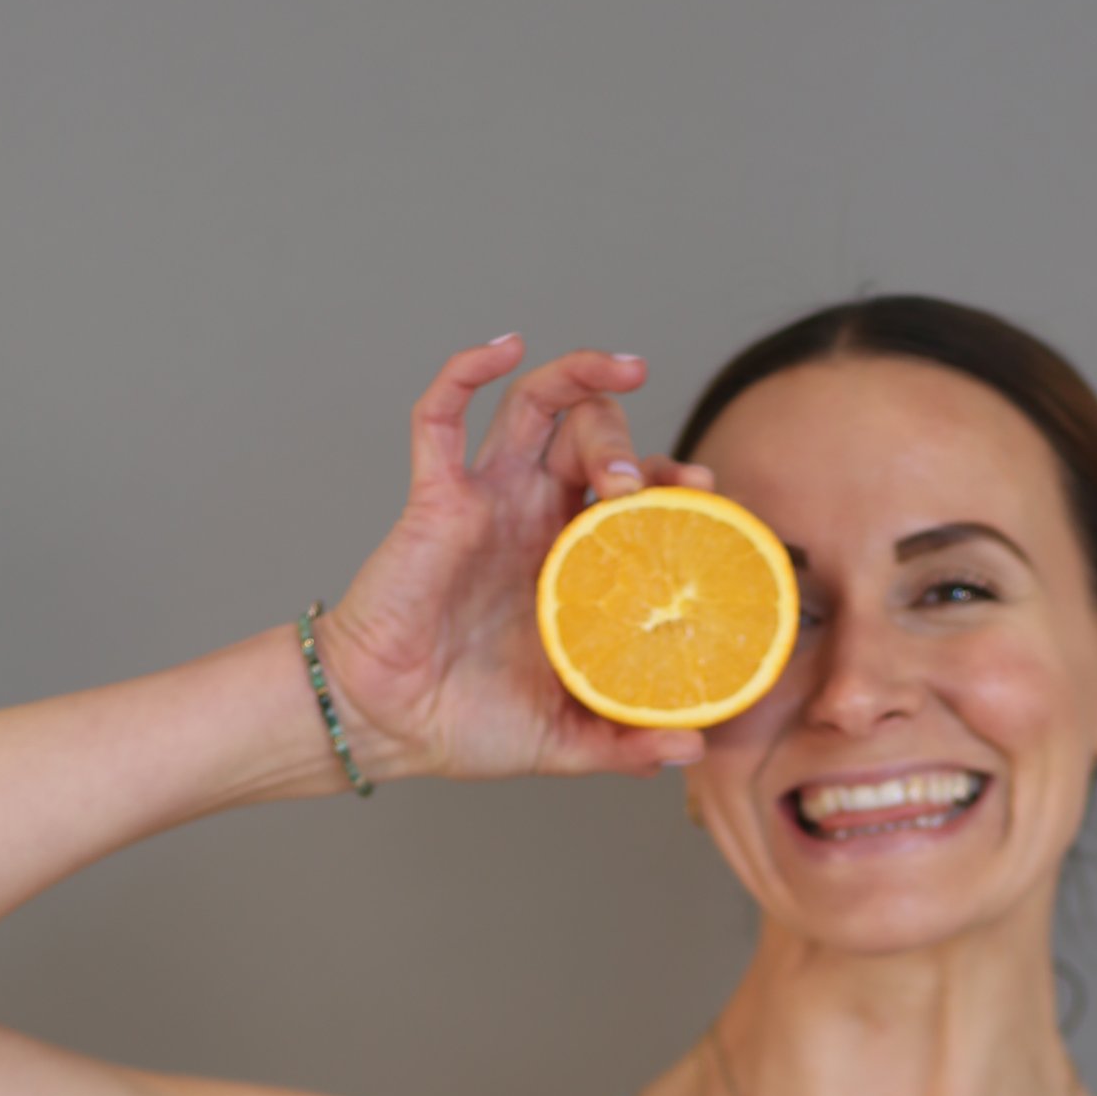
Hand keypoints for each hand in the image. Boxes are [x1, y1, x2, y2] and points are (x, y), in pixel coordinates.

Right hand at [311, 336, 721, 784]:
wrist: (390, 728)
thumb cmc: (468, 725)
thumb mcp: (566, 739)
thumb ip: (627, 743)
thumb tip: (693, 749)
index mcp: (573, 561)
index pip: (635, 493)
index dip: (672, 479)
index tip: (706, 490)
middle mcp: (534, 517)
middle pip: (593, 436)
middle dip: (628, 439)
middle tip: (648, 481)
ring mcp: (485, 501)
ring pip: (534, 405)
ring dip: (579, 376)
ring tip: (621, 368)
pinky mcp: (435, 499)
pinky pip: (439, 416)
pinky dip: (467, 370)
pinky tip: (504, 346)